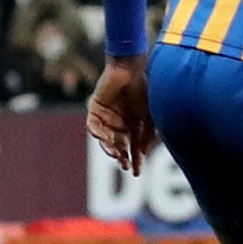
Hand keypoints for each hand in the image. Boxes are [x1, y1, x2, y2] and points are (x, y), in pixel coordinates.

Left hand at [86, 55, 155, 174]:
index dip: (135, 161)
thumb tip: (141, 155)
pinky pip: (92, 125)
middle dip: (121, 156)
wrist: (134, 70)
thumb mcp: (150, 118)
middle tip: (124, 165)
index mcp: (134, 126)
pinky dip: (96, 132)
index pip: (133, 148)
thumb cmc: (147, 92)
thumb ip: (146, 136)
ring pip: (104, 138)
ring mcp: (106, 117)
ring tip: (116, 154)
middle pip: (117, 146)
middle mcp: (119, 124)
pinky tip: (102, 137)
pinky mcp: (95, 109)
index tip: (136, 173)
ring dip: (108, 147)